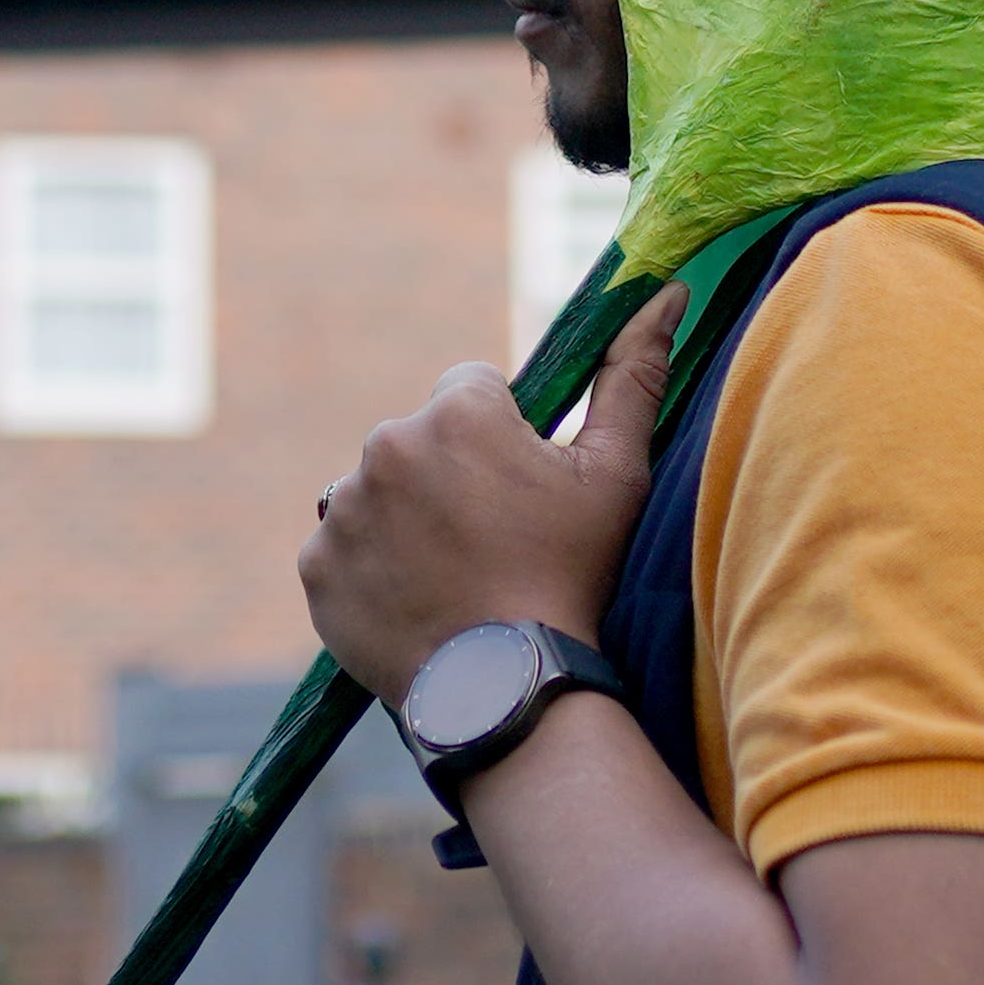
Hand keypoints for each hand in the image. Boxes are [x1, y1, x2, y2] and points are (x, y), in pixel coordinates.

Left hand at [299, 285, 684, 698]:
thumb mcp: (617, 475)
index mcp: (457, 412)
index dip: (500, 438)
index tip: (520, 492)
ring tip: (454, 577)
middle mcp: (387, 445)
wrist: (511, 690)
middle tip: (491, 543)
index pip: (471, 390)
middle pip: (421, 441)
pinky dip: (371, 569)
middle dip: (450, 477)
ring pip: (380, 492)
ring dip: (408, 520)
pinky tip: (416, 602)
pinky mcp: (318, 566)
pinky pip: (344, 549)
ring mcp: (345, 509)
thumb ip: (634, 375)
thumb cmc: (574, 576)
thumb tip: (665, 294)